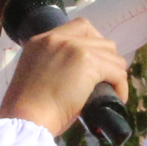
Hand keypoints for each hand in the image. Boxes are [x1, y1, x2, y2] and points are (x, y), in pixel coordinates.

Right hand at [0, 17, 128, 135]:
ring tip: (111, 89)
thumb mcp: (36, 75)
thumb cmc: (27, 109)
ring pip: (111, 53)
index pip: (78, 27)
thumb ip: (53, 66)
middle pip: (97, 37)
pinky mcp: (88, 62)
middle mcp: (57, 38)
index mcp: (41, 40)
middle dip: (105, 56)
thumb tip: (77, 75)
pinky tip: (117, 98)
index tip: (94, 62)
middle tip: (105, 77)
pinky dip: (121, 86)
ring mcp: (74, 48)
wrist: (25, 119)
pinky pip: (117, 71)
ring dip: (115, 72)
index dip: (92, 43)